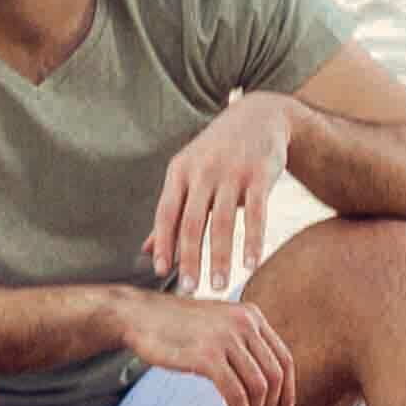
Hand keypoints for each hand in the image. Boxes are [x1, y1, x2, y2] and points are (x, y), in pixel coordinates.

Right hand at [111, 288, 299, 405]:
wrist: (140, 315)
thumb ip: (242, 342)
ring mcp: (226, 339)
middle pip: (275, 375)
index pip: (284, 358)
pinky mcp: (206, 356)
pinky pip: (236, 395)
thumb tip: (265, 380)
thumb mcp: (218, 324)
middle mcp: (244, 323)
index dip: (290, 390)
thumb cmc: (177, 326)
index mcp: (251, 316)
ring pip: (259, 387)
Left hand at [152, 93, 301, 297]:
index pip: (166, 213)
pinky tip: (251, 264)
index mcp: (180, 171)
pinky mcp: (259, 174)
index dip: (162, 243)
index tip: (161, 272)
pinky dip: (253, 240)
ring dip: (221, 257)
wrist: (260, 116)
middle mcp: (203, 170)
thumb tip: (146, 251)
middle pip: (192, 221)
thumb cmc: (218, 153)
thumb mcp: (189, 174)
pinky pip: (256, 212)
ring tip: (220, 286)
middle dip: (190, 258)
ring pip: (223, 221)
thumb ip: (171, 212)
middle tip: (190, 290)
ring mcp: (232, 171)